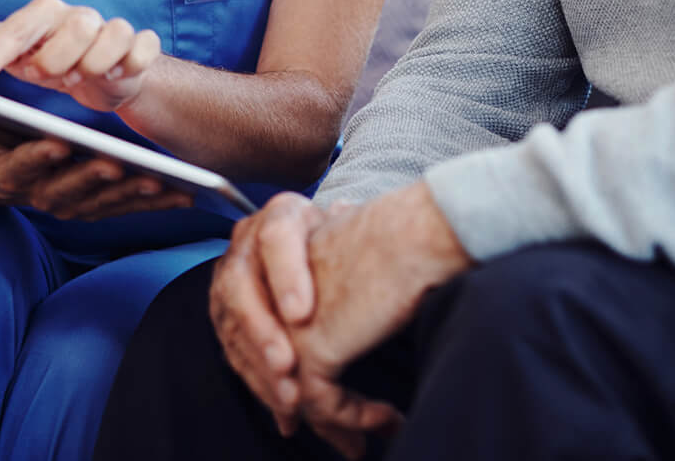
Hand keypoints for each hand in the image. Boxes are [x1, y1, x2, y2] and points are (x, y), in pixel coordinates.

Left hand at [0, 0, 160, 112]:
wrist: (103, 78)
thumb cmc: (57, 62)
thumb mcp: (21, 58)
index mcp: (48, 15)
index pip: (24, 23)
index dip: (2, 46)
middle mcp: (82, 17)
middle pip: (78, 25)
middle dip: (56, 58)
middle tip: (42, 77)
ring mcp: (114, 30)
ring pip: (116, 34)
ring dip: (95, 64)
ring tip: (79, 78)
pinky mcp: (140, 47)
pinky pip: (144, 47)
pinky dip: (131, 63)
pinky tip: (115, 76)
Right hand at [0, 90, 189, 221]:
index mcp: (4, 175)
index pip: (20, 169)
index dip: (37, 158)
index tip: (57, 141)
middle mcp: (36, 195)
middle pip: (65, 193)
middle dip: (92, 180)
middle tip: (117, 162)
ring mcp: (65, 204)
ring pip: (100, 205)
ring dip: (128, 197)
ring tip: (158, 180)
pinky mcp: (91, 207)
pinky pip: (122, 210)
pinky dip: (150, 205)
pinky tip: (181, 194)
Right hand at [210, 193, 328, 434]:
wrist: (314, 247)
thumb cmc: (339, 238)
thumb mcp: (350, 226)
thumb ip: (353, 227)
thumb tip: (350, 216)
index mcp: (282, 215)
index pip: (277, 237)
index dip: (286, 274)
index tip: (302, 313)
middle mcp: (247, 245)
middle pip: (241, 287)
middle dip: (262, 332)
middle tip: (288, 366)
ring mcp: (230, 281)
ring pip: (233, 327)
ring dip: (260, 368)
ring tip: (292, 400)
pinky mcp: (227, 317)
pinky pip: (236, 353)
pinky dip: (260, 384)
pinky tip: (286, 410)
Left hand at [285, 185, 466, 455]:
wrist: (413, 234)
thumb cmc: (395, 234)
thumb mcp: (348, 254)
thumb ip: (333, 271)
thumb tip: (334, 281)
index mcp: (267, 266)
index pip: (261, 335)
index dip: (283, 377)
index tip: (311, 408)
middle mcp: (267, 296)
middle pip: (270, 371)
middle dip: (302, 412)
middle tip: (343, 441)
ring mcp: (283, 324)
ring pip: (293, 393)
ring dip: (334, 426)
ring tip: (364, 442)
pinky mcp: (310, 346)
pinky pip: (323, 402)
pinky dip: (357, 418)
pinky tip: (388, 418)